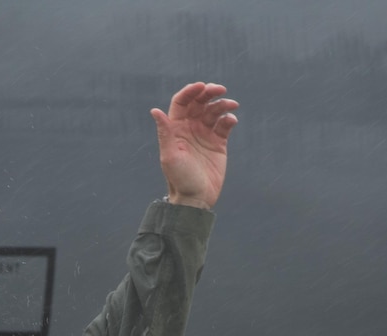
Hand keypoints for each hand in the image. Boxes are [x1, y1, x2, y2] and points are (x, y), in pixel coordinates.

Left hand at [151, 82, 236, 209]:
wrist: (195, 198)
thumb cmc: (179, 179)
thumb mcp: (169, 156)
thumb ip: (165, 132)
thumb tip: (155, 110)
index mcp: (176, 128)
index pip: (182, 102)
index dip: (191, 91)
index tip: (202, 86)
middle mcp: (190, 128)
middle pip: (199, 102)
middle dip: (209, 92)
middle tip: (220, 89)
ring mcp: (205, 134)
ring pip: (214, 110)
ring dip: (222, 104)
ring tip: (232, 104)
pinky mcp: (218, 142)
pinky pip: (225, 124)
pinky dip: (229, 118)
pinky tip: (232, 119)